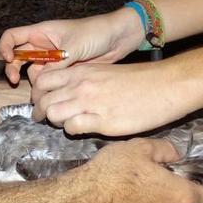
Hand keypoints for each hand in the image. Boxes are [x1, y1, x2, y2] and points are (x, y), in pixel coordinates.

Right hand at [0, 8, 143, 84]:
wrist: (118, 39)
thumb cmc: (96, 33)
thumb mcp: (74, 46)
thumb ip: (56, 64)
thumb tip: (40, 81)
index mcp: (42, 32)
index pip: (13, 36)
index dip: (5, 47)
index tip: (8, 59)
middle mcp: (43, 45)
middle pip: (18, 57)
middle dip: (13, 68)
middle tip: (15, 81)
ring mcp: (52, 59)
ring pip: (33, 72)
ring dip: (33, 82)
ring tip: (39, 90)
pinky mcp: (63, 71)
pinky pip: (49, 81)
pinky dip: (46, 88)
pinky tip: (50, 94)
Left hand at [32, 60, 196, 135]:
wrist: (164, 86)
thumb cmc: (137, 80)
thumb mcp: (103, 72)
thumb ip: (82, 81)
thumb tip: (66, 94)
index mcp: (80, 72)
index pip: (43, 81)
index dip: (38, 94)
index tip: (42, 101)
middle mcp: (81, 85)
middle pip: (43, 101)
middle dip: (41, 112)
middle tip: (45, 118)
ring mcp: (90, 103)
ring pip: (53, 114)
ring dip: (56, 121)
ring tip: (64, 123)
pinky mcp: (102, 121)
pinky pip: (72, 127)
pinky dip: (71, 130)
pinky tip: (81, 128)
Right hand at [64, 138, 202, 202]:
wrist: (86, 196)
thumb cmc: (114, 173)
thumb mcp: (140, 148)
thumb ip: (164, 149)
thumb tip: (174, 153)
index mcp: (181, 195)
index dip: (202, 187)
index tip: (194, 182)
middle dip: (185, 197)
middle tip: (170, 185)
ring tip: (150, 192)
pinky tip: (136, 199)